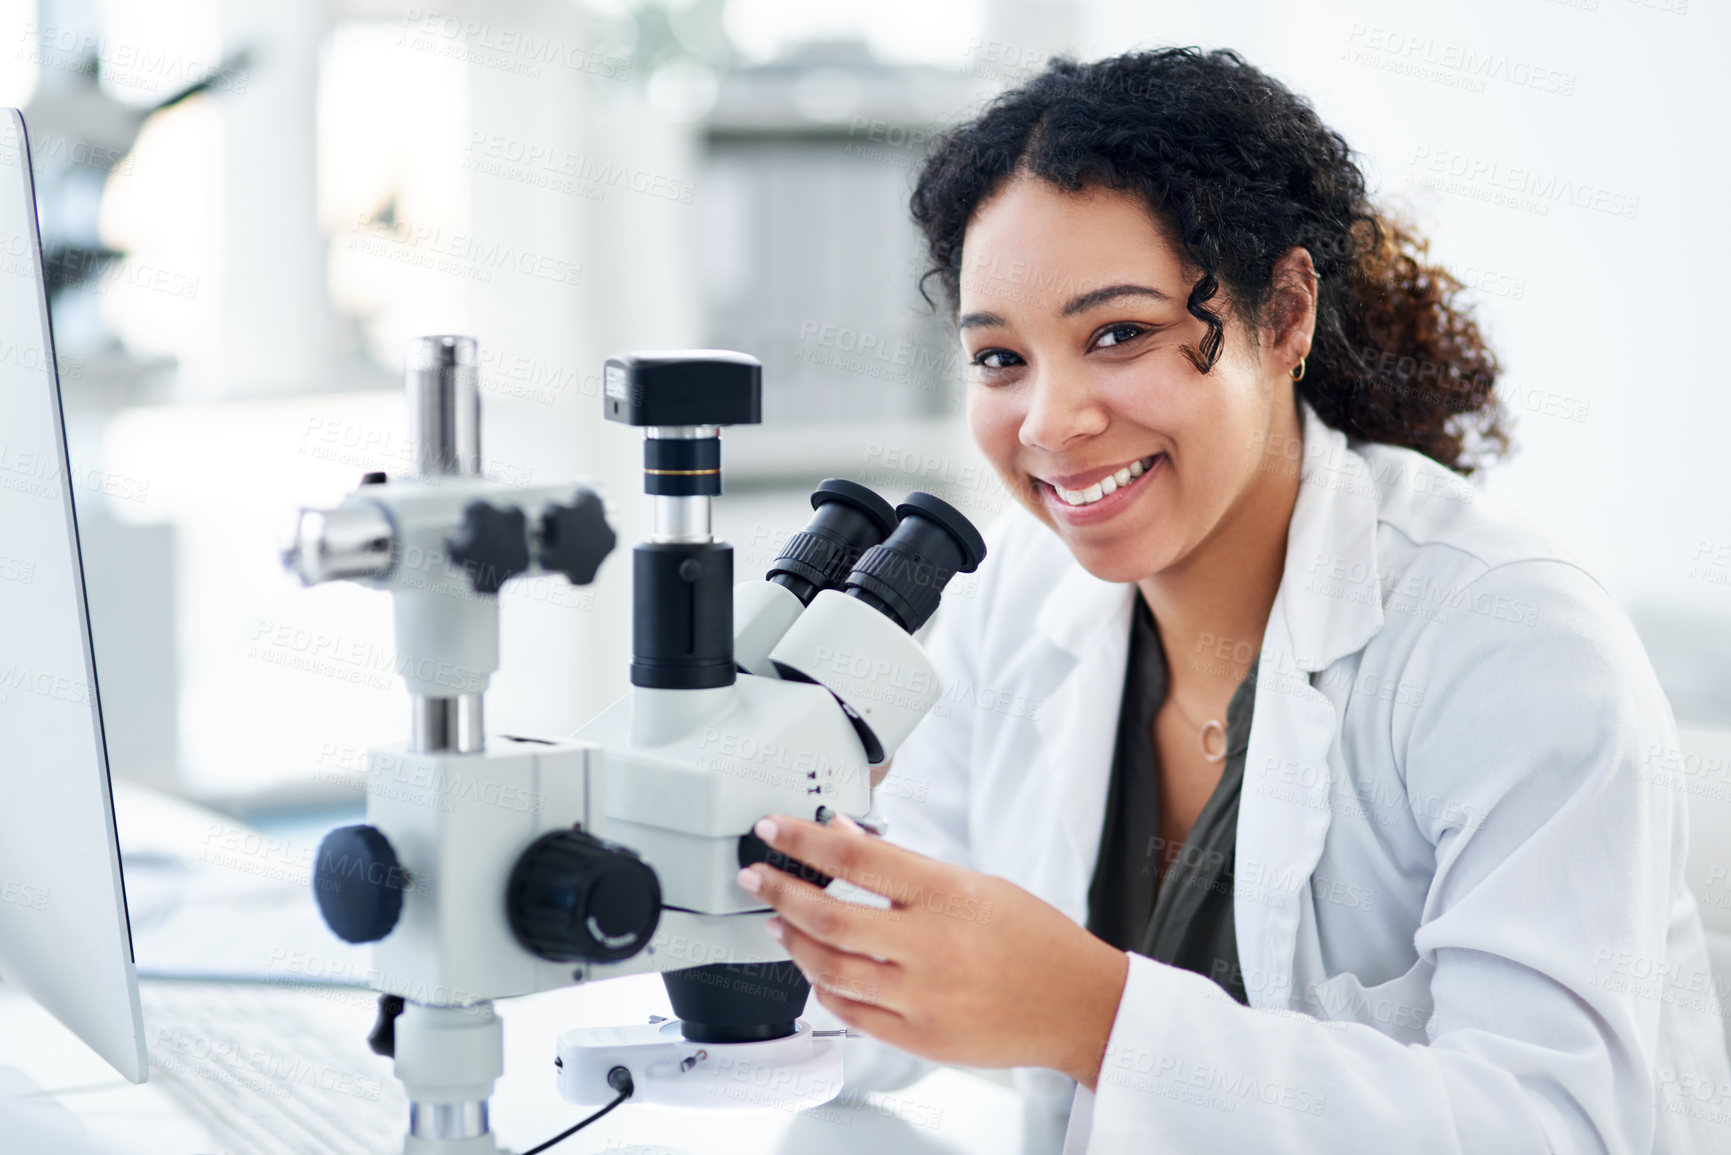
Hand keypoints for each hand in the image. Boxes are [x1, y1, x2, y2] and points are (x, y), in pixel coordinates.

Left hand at [736, 812, 1128, 1089]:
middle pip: (829, 915)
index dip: (802, 840)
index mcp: (947, 894)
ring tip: (780, 924)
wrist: (1077, 1005)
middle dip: (780, 892)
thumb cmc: (1033, 938)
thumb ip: (903, 863)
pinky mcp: (918, 1036)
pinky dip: (824, 989)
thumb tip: (842, 832)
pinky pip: (850, 1013)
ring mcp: (921, 996)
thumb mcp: (975, 883)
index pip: (856, 857)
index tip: (771, 829)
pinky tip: (816, 971)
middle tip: (756, 878)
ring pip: (830, 968)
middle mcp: (930, 945)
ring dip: (795, 942)